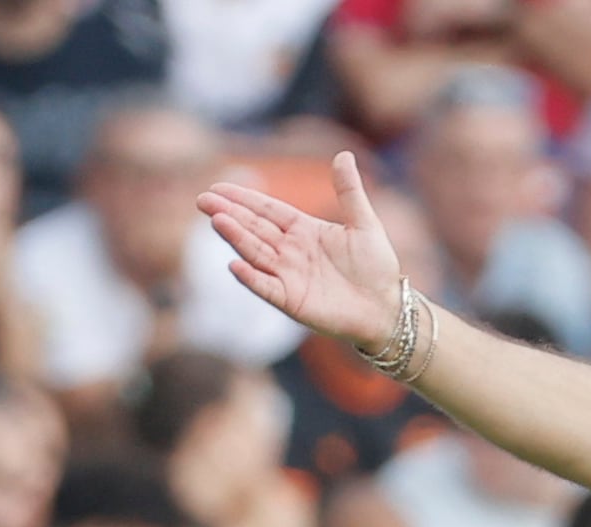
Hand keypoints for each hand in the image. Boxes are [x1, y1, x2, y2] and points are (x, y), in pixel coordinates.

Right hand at [199, 153, 404, 351]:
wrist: (387, 309)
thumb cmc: (377, 267)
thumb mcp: (364, 224)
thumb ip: (349, 192)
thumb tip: (345, 154)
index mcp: (304, 230)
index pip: (267, 210)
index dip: (244, 199)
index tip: (218, 187)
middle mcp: (291, 252)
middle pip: (254, 229)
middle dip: (229, 213)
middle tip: (203, 199)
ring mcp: (289, 276)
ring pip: (256, 253)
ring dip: (236, 238)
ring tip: (216, 220)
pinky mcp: (292, 301)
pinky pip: (267, 287)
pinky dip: (251, 278)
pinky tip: (235, 265)